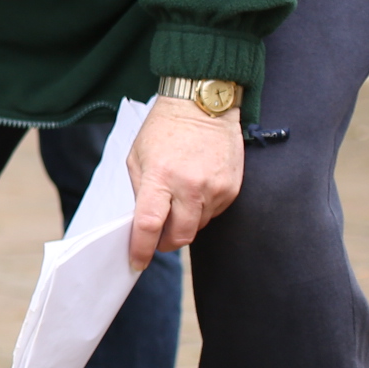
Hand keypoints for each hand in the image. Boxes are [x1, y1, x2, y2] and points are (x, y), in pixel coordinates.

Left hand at [124, 96, 243, 268]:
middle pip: (179, 236)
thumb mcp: (137, 157)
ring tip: (177, 200)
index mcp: (160, 177)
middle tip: (156, 238)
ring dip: (184, 224)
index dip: (141, 248)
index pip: (149, 224)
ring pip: (197, 227)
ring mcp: (214, 189)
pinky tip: (195, 190)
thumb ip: (140, 191)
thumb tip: (143, 223)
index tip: (136, 261)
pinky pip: (214, 214)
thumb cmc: (164, 130)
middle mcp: (190, 186)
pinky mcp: (232, 189)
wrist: (203, 106)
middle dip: (165, 243)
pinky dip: (201, 211)